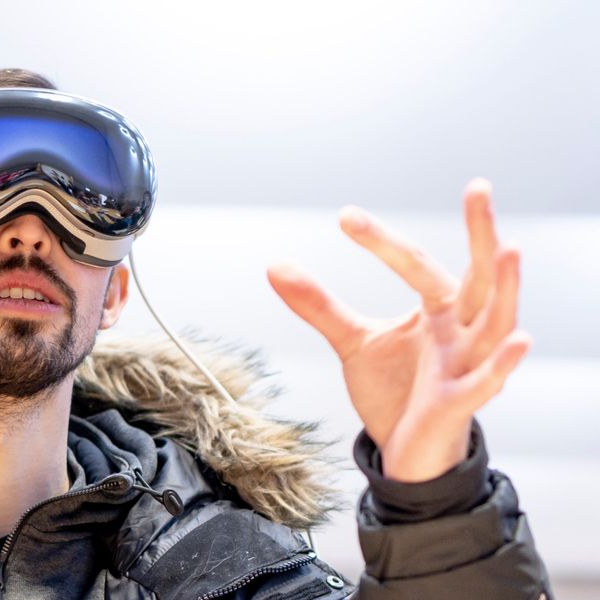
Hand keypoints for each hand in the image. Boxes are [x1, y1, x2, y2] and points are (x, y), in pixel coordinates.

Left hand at [266, 179, 528, 481]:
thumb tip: (275, 265)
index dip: (382, 241)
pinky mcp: (461, 402)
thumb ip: (319, 305)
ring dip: (505, 287)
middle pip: (479, 276)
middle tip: (479, 187)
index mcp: (440, 309)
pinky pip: (488, 381)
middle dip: (482, 232)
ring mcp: (467, 364)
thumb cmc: (395, 391)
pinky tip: (519, 340)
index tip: (344, 216)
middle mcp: (461, 330)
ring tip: (508, 248)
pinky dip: (503, 362)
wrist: (408, 451)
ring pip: (496, 321)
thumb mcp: (351, 341)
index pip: (417, 263)